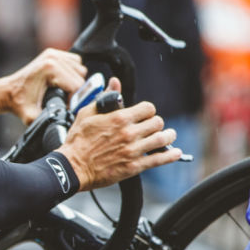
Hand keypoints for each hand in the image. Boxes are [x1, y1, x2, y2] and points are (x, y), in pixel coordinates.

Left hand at [0, 48, 86, 123]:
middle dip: (74, 92)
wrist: (7, 92)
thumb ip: (49, 120)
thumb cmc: (18, 103)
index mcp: (49, 68)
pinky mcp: (54, 53)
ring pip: (80, 70)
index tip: (63, 106)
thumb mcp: (32, 116)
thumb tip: (63, 126)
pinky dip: (73, 73)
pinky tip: (62, 82)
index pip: (77, 85)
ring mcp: (53, 53)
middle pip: (80, 77)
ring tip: (62, 91)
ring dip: (74, 82)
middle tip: (61, 100)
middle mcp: (52, 58)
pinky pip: (75, 63)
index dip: (73, 100)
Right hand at [56, 78, 180, 191]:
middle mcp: (129, 133)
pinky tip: (176, 153)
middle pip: (157, 123)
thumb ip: (106, 97)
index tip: (145, 114)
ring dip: (168, 136)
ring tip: (168, 135)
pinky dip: (171, 156)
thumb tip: (115, 82)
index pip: (148, 108)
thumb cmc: (78, 140)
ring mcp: (133, 150)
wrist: (73, 167)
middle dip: (155, 123)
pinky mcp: (134, 166)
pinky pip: (159, 160)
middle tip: (152, 126)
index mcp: (119, 118)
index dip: (147, 110)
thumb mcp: (87, 112)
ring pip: (162, 139)